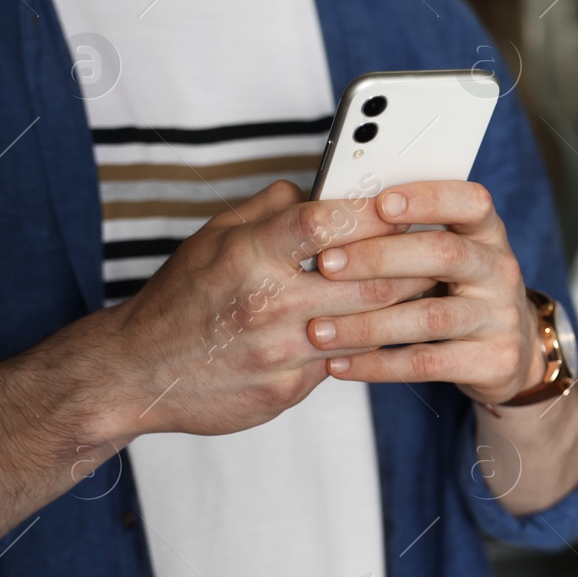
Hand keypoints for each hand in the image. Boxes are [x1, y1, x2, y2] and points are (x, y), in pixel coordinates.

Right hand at [105, 179, 425, 436]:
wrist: (137, 374)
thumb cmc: (181, 298)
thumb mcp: (213, 238)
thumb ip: (270, 209)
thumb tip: (321, 186)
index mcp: (248, 256)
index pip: (325, 222)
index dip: (372, 211)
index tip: (404, 204)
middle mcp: (267, 305)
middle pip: (368, 280)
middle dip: (413, 264)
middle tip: (441, 250)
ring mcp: (279, 353)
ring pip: (368, 325)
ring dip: (406, 306)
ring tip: (431, 287)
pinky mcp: (286, 390)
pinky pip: (344, 361)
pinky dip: (370, 343)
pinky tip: (390, 330)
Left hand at [304, 180, 545, 404]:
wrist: (509, 351)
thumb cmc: (460, 292)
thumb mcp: (449, 255)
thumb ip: (407, 236)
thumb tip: (334, 215)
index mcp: (486, 233)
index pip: (471, 202)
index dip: (429, 199)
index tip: (381, 203)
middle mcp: (499, 270)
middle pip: (444, 254)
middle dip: (379, 258)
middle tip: (327, 264)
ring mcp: (500, 317)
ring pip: (430, 317)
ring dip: (368, 323)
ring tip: (319, 330)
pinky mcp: (493, 361)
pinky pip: (427, 363)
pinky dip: (377, 365)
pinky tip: (339, 364)